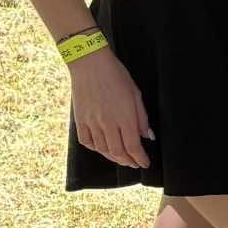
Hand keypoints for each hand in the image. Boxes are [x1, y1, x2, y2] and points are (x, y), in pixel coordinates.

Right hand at [70, 48, 152, 169]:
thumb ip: (141, 118)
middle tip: (134, 164)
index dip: (140, 158)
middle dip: (128, 161)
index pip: (133, 146)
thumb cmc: (116, 76)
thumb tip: (147, 136)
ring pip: (102, 149)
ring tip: (121, 159)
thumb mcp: (135, 94)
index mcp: (124, 117)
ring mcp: (92, 123)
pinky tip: (102, 149)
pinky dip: (95, 149)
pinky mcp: (80, 120)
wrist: (90, 64)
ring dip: (113, 157)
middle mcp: (107, 123)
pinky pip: (86, 141)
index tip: (145, 163)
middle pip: (118, 152)